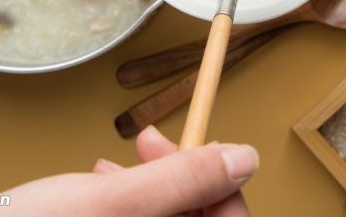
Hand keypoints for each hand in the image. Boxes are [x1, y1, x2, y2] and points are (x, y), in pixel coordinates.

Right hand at [0, 126, 256, 216]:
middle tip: (152, 144)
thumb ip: (183, 179)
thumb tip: (241, 160)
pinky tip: (104, 181)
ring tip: (117, 163)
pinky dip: (129, 201)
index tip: (209, 150)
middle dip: (181, 178)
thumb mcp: (114, 201)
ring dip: (151, 186)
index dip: (226, 186)